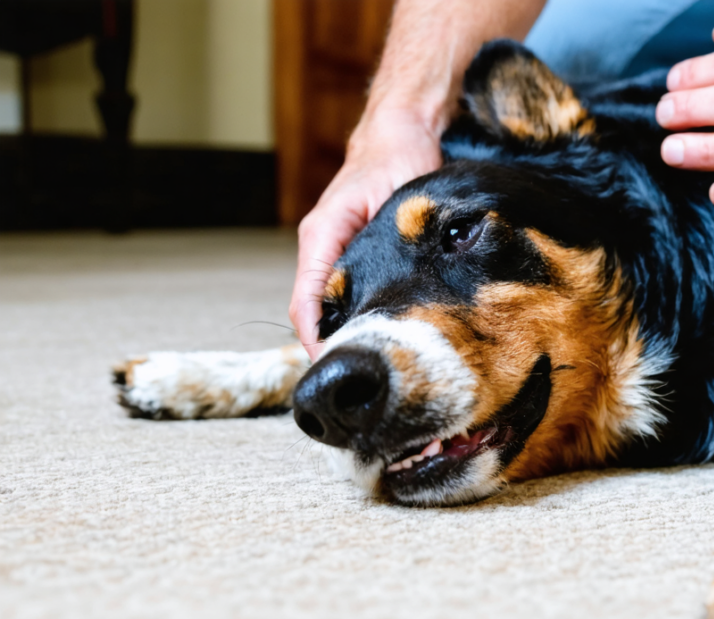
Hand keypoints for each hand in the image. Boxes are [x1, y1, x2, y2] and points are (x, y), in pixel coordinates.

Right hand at [290, 113, 441, 359]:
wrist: (399, 132)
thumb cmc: (400, 158)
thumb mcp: (400, 195)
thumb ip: (392, 239)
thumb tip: (397, 287)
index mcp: (322, 234)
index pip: (306, 303)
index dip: (317, 342)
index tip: (336, 370)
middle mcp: (319, 245)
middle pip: (311, 313)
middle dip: (330, 348)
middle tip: (358, 384)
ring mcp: (329, 250)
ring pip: (325, 306)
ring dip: (341, 335)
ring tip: (368, 371)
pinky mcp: (345, 253)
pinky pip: (339, 294)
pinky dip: (351, 318)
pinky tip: (375, 339)